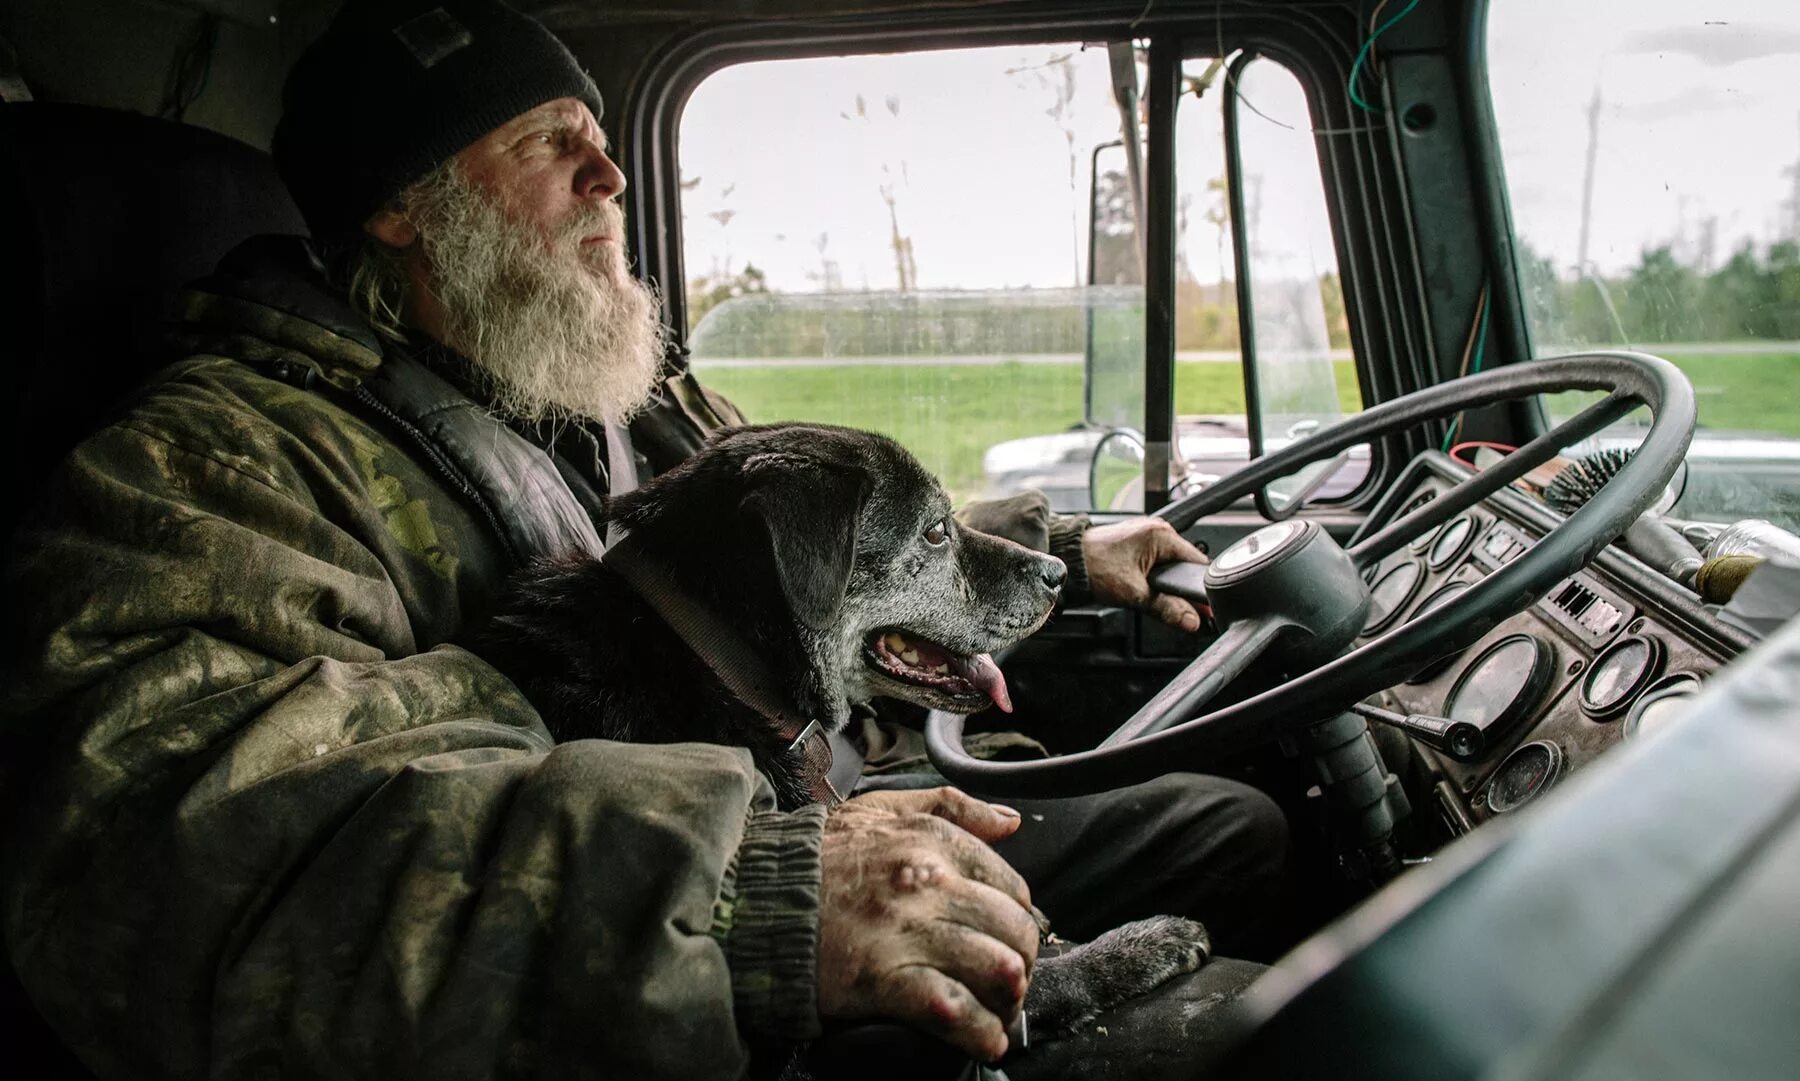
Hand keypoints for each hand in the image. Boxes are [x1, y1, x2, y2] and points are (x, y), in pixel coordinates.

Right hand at [816, 787, 1040, 1061]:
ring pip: (998, 970)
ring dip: (1006, 1000)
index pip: (1012, 888)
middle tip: (1005, 982)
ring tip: (996, 1012)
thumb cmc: (816, 858)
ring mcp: (909, 933)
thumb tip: (1009, 822)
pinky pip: (956, 1012)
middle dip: (1020, 963)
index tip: (1002, 939)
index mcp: (933, 841)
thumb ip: (951, 807)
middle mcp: (930, 883)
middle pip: (1015, 931)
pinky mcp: (884, 980)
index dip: (1014, 921)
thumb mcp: (881, 810)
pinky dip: (979, 1033)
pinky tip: (983, 1039)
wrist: (752, 898)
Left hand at [1081, 517, 1209, 630]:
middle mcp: (1158, 530)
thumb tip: (1191, 621)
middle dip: (1182, 588)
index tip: (1204, 608)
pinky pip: (1158, 562)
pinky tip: (1148, 587)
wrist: (1067, 560)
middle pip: (1186, 565)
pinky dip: (1157, 577)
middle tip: (1179, 608)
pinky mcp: (1139, 543)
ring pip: (1172, 565)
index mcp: (1162, 535)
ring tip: (1155, 595)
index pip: (1197, 563)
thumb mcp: (1135, 593)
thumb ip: (1166, 608)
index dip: (1200, 589)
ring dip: (1168, 583)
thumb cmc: (1094, 567)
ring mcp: (1148, 535)